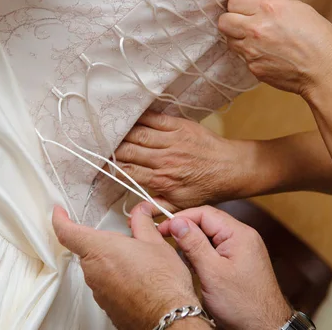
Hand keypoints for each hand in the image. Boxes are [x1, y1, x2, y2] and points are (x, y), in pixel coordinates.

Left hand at [52, 205, 201, 329]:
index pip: (67, 232)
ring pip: (99, 269)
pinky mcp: (107, 306)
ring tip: (139, 263)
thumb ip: (142, 223)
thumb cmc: (162, 282)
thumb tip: (140, 213)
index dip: (60, 220)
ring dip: (113, 263)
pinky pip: (107, 287)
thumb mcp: (155, 242)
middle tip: (127, 241)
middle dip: (105, 244)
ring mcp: (99, 291)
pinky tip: (138, 280)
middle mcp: (94, 271)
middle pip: (88, 251)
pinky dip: (118, 280)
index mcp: (100, 249)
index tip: (59, 213)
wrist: (168, 315)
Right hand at [114, 111, 255, 210]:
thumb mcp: (180, 206)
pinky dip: (139, 117)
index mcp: (162, 180)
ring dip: (121, 132)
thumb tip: (132, 213)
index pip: (127, 172)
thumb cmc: (206, 188)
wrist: (231, 169)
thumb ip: (154, 207)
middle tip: (99, 145)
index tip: (100, 165)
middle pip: (127, 150)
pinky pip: (153, 118)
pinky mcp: (180, 125)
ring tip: (110, 131)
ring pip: (137, 133)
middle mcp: (164, 159)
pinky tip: (129, 118)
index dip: (110, 168)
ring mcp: (172, 140)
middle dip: (111, 148)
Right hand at [158, 205, 291, 329]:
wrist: (265, 327)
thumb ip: (194, 244)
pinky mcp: (240, 260)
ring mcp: (243, 248)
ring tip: (185, 262)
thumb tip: (176, 222)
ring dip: (194, 245)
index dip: (181, 219)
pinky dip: (203, 255)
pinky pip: (216, 249)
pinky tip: (196, 269)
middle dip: (187, 232)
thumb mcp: (212, 273)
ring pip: (210, 236)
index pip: (204, 213)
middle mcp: (243, 236)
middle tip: (168, 244)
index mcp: (239, 234)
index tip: (163, 229)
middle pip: (207, 223)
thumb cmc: (243, 304)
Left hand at [219, 0, 331, 97]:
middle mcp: (255, 28)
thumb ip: (271, 6)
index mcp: (267, 8)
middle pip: (223, 21)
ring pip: (229, 40)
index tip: (245, 9)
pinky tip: (267, 55)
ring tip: (257, 41)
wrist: (324, 71)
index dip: (239, 6)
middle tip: (244, 24)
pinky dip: (251, 55)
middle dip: (232, 21)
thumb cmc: (318, 38)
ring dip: (238, 39)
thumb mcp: (297, 9)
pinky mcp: (253, 68)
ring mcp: (251, 50)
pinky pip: (242, 58)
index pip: (233, 2)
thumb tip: (254, 7)